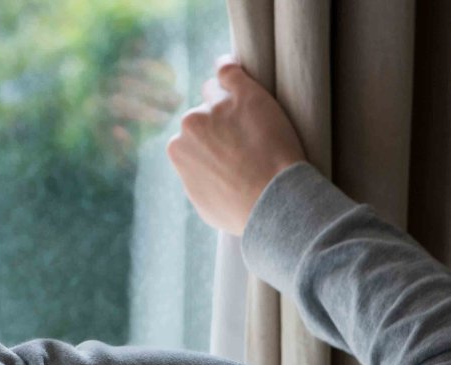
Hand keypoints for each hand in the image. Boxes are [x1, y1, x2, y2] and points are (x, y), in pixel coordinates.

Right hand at [167, 55, 305, 235]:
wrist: (273, 201)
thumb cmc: (241, 211)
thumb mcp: (203, 204)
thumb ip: (193, 180)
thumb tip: (196, 173)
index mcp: (178, 149)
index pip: (190, 136)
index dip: (209, 141)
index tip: (226, 147)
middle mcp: (191, 124)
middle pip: (201, 113)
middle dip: (216, 122)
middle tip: (241, 136)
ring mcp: (217, 106)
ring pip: (215, 92)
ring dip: (226, 100)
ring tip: (246, 112)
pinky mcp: (245, 94)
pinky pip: (229, 71)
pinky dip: (228, 67)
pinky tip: (231, 67)